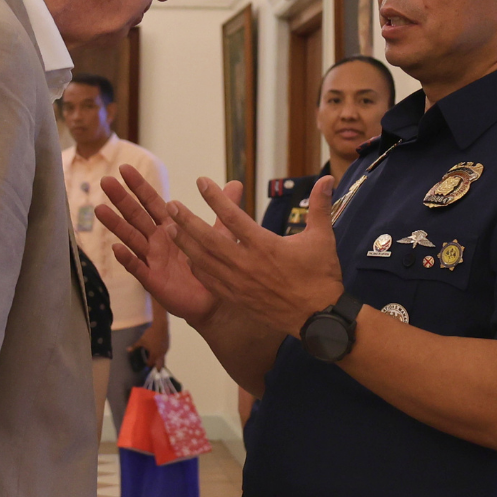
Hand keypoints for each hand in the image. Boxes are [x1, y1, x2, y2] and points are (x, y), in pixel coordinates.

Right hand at [95, 165, 221, 325]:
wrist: (214, 300)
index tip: (125, 168)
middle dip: (121, 199)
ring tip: (100, 209)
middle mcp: (157, 240)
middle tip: (105, 180)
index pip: (152, 202)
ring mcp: (152, 259)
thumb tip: (237, 182)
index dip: (138, 186)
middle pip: (136, 216)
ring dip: (116, 224)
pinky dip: (127, 258)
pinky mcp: (153, 280)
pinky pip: (138, 268)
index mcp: (170, 227)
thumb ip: (224, 208)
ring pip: (131, 238)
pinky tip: (116, 248)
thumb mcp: (219, 233)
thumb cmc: (210, 265)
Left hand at [131, 320, 169, 370]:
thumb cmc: (150, 334)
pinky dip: (161, 353)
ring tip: (154, 357)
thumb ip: (135, 346)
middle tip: (154, 369)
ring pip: (163, 358)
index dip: (147, 364)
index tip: (145, 364)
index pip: (151, 363)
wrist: (160, 326)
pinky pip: (164, 352)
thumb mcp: (141, 341)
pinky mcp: (167, 346)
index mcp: (154, 354)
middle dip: (157, 367)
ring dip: (158, 359)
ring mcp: (165, 350)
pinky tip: (157, 349)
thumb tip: (128, 350)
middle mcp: (161, 354)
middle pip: (160, 365)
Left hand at [165, 175, 344, 337]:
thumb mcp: (322, 237)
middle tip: (170, 206)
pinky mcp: (237, 298)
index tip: (201, 183)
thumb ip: (320, 206)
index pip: (233, 217)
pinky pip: (210, 281)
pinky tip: (187, 259)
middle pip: (208, 239)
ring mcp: (239, 283)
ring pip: (204, 261)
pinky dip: (196, 268)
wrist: (318, 317)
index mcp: (264, 245)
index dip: (215, 198)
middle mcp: (246, 263)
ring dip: (184, 243)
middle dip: (186, 221)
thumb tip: (327, 179)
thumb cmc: (320, 276)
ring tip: (168, 228)